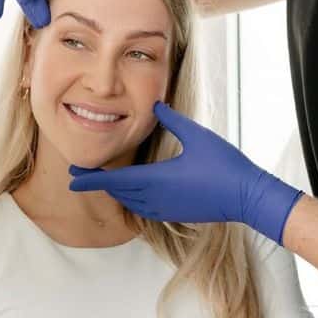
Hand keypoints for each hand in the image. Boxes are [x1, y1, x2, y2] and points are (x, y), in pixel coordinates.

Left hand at [69, 101, 303, 243]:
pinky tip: (133, 195)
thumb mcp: (197, 135)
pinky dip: (131, 200)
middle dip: (98, 183)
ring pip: (130, 202)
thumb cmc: (224, 165)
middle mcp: (156, 197)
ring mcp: (165, 208)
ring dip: (115, 192)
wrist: (246, 197)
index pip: (114, 180)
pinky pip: (144, 209)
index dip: (90, 178)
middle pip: (118, 192)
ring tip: (103, 182)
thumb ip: (172, 120)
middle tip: (80, 175)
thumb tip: (154, 103)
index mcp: (156, 179)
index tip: (71, 177)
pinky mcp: (175, 214)